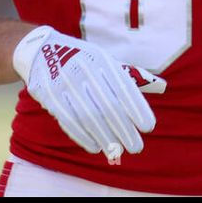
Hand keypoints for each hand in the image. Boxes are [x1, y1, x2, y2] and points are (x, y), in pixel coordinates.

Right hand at [12, 26, 164, 156]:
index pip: (123, 88)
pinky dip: (83, 137)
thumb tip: (160, 86)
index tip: (149, 127)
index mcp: (101, 60)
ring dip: (106, 138)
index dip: (137, 108)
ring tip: (118, 151)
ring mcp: (64, 83)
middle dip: (124, 129)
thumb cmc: (82, 59)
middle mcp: (83, 70)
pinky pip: (68, 121)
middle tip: (137, 147)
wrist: (41, 51)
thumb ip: (129, 74)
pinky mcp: (49, 96)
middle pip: (108, 106)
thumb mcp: (104, 58)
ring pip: (89, 117)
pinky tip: (96, 147)